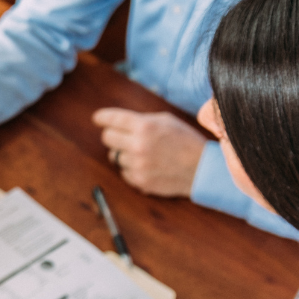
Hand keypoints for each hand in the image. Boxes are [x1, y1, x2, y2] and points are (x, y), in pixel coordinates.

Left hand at [92, 108, 206, 196]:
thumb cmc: (185, 141)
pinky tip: (146, 165)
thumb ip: (142, 120)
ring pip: (114, 156)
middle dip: (113, 136)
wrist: (201, 169)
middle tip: (122, 137)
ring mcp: (137, 165)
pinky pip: (123, 172)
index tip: (97, 119)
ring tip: (143, 153)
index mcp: (145, 126)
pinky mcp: (139, 181)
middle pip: (107, 138)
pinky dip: (130, 168)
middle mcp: (138, 145)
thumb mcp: (166, 121)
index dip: (101, 118)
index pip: (111, 119)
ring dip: (124, 153)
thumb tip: (119, 121)